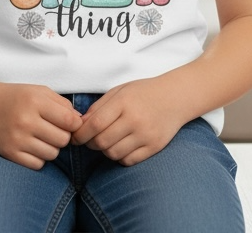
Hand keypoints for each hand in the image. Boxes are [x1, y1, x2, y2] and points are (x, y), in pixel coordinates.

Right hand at [0, 83, 82, 169]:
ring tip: (42, 138)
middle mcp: (25, 120)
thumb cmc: (16, 98)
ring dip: (52, 147)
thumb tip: (80, 122)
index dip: (74, 124)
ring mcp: (17, 138)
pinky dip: (39, 158)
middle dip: (63, 136)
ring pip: (52, 154)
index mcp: (35, 101)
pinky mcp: (9, 153)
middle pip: (63, 139)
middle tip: (54, 130)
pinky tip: (33, 147)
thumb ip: (62, 104)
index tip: (69, 123)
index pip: (69, 120)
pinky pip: (38, 164)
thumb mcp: (39, 91)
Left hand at [72, 79, 187, 165]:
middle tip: (90, 140)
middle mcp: (135, 119)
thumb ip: (99, 107)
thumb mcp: (120, 91)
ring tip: (107, 141)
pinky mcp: (154, 147)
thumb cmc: (144, 92)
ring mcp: (146, 135)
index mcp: (124, 102)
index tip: (75, 137)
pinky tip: (121, 146)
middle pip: (102, 142)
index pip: (95, 124)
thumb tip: (80, 125)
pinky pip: (128, 160)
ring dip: (105, 150)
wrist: (176, 97)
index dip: (80, 134)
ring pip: (113, 153)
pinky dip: (120, 157)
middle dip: (90, 143)